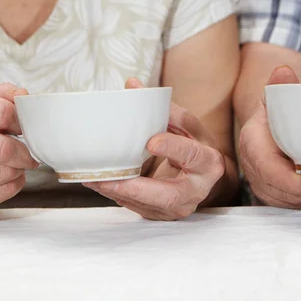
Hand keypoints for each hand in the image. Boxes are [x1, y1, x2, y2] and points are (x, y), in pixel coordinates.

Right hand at [0, 83, 37, 216]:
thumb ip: (4, 97)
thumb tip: (23, 95)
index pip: (2, 111)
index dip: (21, 121)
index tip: (23, 128)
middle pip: (4, 148)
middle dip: (24, 153)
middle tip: (28, 154)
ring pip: (5, 172)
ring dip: (19, 169)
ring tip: (13, 165)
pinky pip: (3, 191)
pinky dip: (13, 185)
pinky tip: (5, 180)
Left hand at [84, 78, 225, 220]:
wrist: (204, 179)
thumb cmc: (195, 147)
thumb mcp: (188, 126)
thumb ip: (163, 108)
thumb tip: (132, 85)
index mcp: (208, 163)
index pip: (193, 155)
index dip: (173, 148)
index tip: (150, 141)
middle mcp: (196, 190)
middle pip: (168, 195)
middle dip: (135, 188)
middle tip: (107, 177)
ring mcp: (179, 208)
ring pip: (147, 205)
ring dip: (117, 192)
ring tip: (91, 179)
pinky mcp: (162, 215)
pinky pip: (137, 208)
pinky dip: (116, 195)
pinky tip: (98, 184)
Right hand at [238, 66, 300, 207]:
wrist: (268, 126)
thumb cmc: (273, 113)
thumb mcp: (275, 97)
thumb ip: (279, 86)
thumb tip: (283, 72)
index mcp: (253, 145)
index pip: (268, 170)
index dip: (291, 182)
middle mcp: (256, 169)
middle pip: (287, 191)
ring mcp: (267, 185)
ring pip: (297, 200)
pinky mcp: (280, 193)